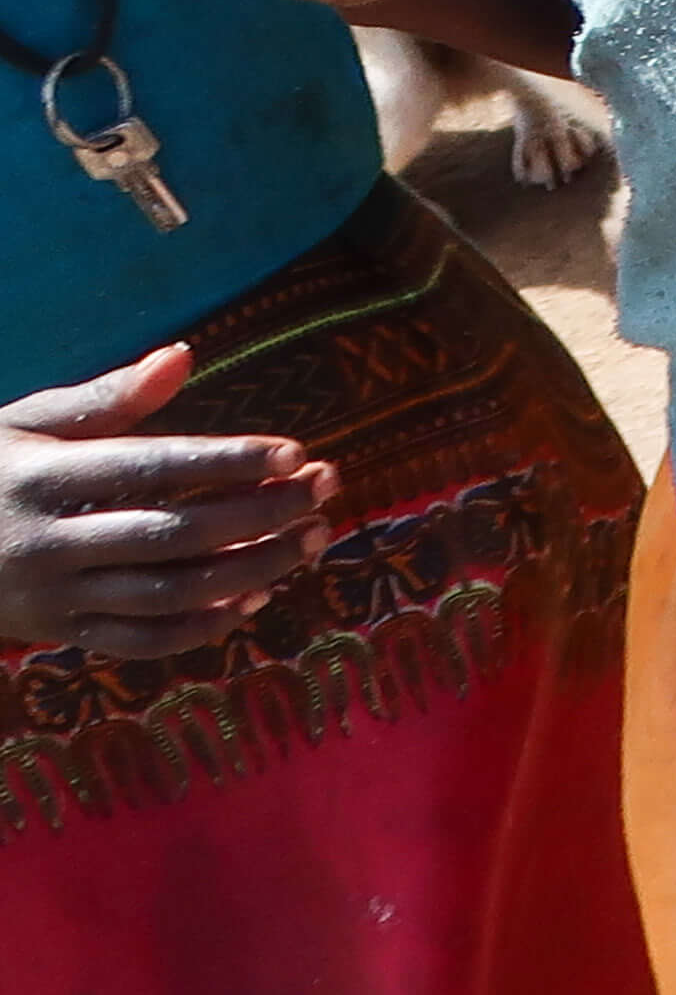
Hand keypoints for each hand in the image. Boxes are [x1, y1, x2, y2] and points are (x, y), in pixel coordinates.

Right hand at [0, 345, 332, 659]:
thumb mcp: (26, 424)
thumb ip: (106, 397)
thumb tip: (182, 355)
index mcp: (40, 478)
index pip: (150, 468)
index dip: (226, 461)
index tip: (295, 452)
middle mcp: (46, 542)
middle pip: (171, 534)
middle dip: (259, 513)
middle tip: (327, 486)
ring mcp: (52, 597)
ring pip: (166, 592)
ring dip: (251, 568)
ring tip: (314, 537)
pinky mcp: (59, 634)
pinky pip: (141, 639)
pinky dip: (205, 625)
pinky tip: (260, 595)